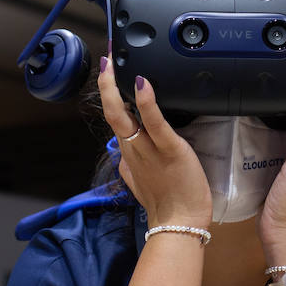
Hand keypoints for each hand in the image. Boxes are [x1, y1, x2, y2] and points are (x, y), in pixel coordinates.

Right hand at [98, 56, 210, 229]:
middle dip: (105, 85)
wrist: (180, 225)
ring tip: (113, 63)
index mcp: (128, 155)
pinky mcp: (169, 150)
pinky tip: (142, 83)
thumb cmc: (168, 205)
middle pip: (111, 112)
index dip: (109, 97)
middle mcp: (132, 150)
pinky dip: (146, 101)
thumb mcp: (141, 182)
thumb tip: (123, 151)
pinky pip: (154, 122)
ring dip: (114, 87)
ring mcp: (148, 150)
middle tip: (105, 61)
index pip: (115, 120)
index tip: (108, 77)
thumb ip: (131, 164)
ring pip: (122, 115)